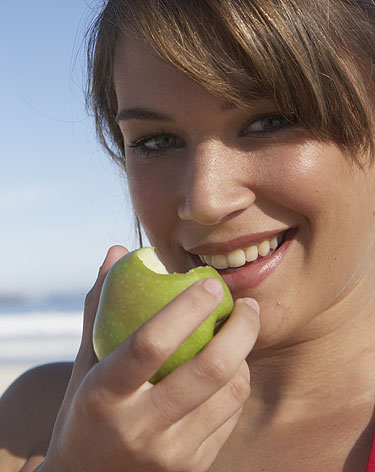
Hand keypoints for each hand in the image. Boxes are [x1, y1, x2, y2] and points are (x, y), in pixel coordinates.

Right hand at [42, 246, 259, 471]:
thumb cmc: (86, 409)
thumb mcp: (85, 360)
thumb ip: (99, 305)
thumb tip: (116, 251)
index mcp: (104, 394)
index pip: (151, 343)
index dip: (186, 308)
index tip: (210, 284)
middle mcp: (138, 428)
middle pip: (208, 369)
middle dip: (240, 329)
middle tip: (247, 306)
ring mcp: (170, 454)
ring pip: (230, 393)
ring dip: (243, 355)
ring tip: (238, 336)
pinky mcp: (192, 468)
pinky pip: (231, 416)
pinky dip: (238, 384)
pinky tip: (230, 369)